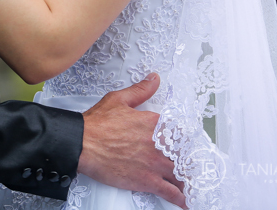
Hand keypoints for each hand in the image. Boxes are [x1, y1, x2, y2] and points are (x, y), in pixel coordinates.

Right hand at [77, 73, 186, 208]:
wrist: (82, 144)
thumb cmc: (97, 123)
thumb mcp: (119, 99)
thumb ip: (140, 90)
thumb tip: (154, 78)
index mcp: (155, 123)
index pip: (180, 131)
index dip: (186, 139)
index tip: (188, 144)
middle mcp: (159, 144)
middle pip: (184, 154)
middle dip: (189, 161)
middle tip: (194, 167)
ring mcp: (155, 164)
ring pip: (181, 174)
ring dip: (188, 180)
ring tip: (193, 185)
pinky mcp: (147, 181)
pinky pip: (171, 192)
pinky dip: (180, 198)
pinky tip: (185, 201)